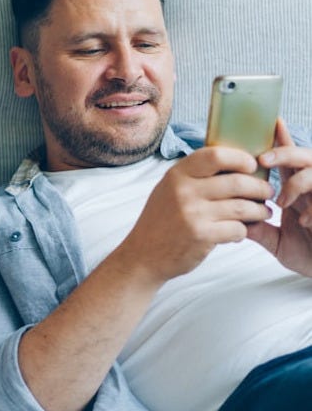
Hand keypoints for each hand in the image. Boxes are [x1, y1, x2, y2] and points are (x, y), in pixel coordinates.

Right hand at [117, 146, 273, 284]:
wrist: (143, 255)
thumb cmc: (161, 221)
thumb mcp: (169, 189)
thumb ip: (194, 175)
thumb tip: (234, 163)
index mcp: (177, 175)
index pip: (216, 155)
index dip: (240, 158)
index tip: (252, 166)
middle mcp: (184, 191)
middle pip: (237, 182)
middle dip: (260, 188)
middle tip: (267, 193)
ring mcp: (192, 213)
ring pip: (243, 207)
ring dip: (259, 211)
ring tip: (262, 212)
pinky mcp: (201, 235)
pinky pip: (238, 229)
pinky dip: (243, 231)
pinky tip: (239, 231)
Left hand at [248, 120, 311, 275]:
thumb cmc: (308, 254)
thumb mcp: (276, 241)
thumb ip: (257, 229)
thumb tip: (230, 219)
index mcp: (297, 190)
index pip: (288, 160)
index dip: (281, 140)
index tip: (272, 122)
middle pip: (304, 156)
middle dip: (284, 152)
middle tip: (263, 160)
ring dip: (296, 183)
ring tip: (282, 202)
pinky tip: (304, 223)